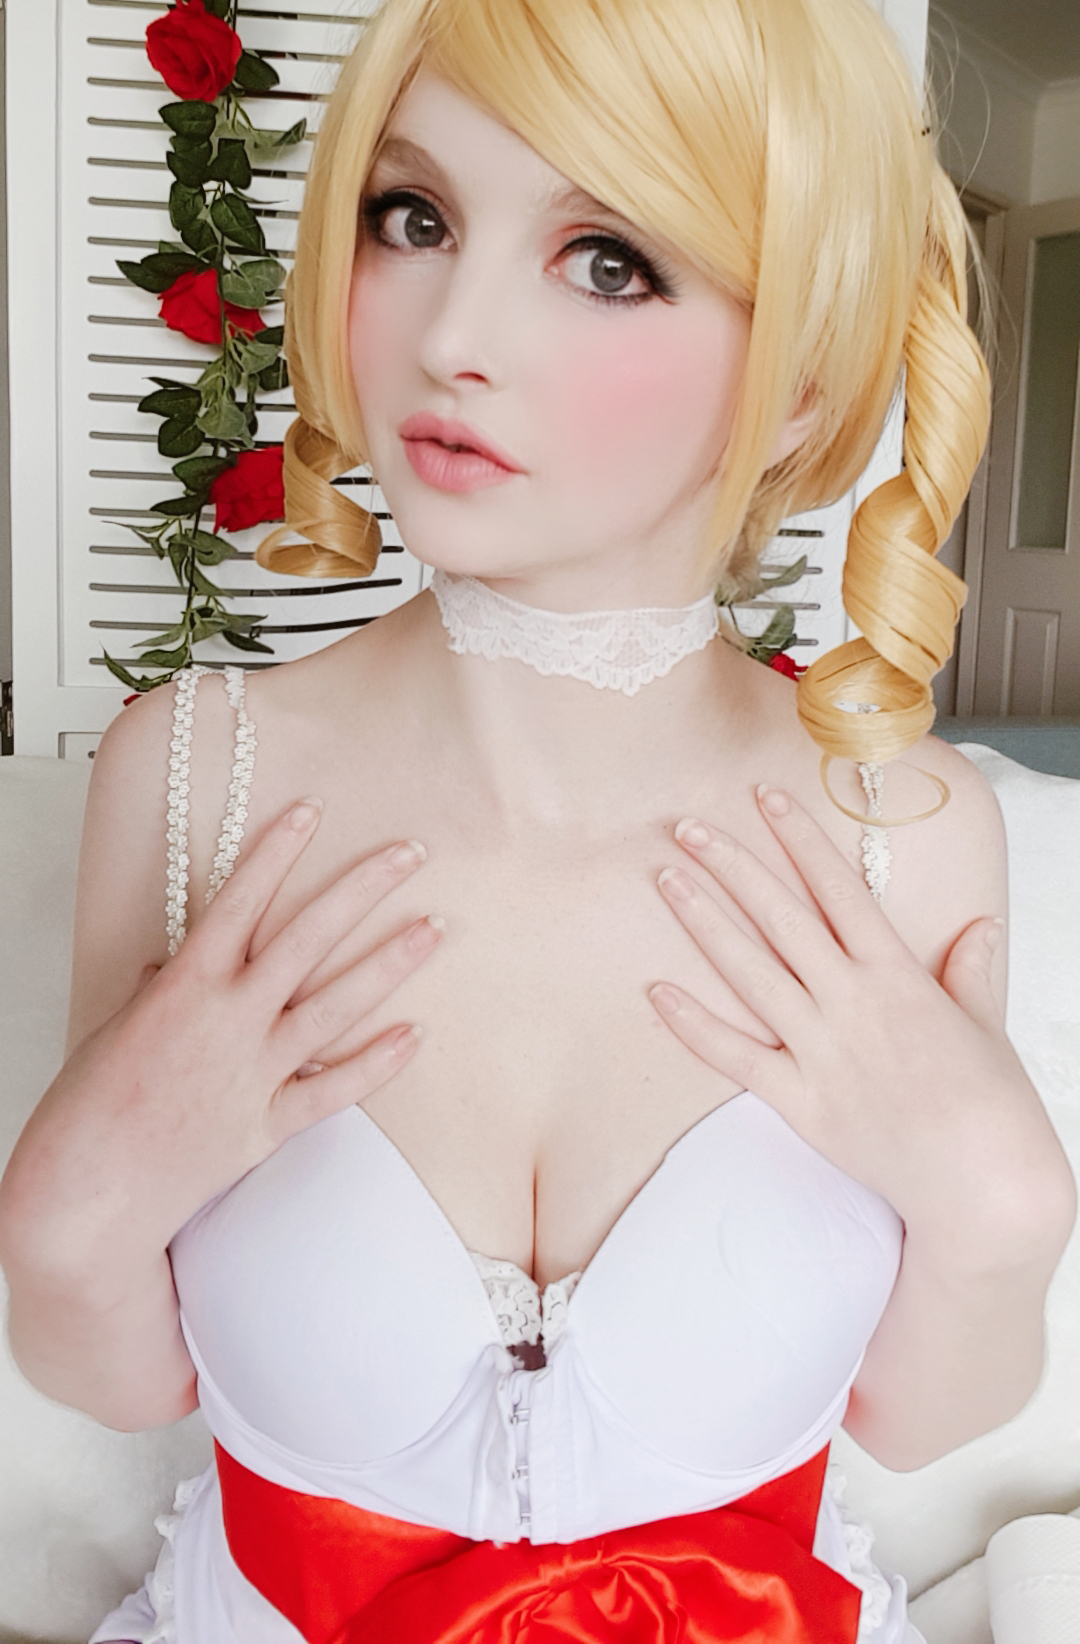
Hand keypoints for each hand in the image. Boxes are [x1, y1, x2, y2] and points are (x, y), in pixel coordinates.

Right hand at [11, 798, 441, 1259]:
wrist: (85, 1195)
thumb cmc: (87, 1111)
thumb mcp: (115, 1029)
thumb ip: (156, 992)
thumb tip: (172, 966)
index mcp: (183, 986)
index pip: (240, 901)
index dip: (277, 852)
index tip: (311, 811)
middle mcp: (228, 1021)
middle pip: (308, 938)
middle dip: (362, 889)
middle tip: (408, 853)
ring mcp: (253, 1073)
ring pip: (336, 1005)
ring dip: (390, 964)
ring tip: (434, 927)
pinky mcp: (267, 1124)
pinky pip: (335, 1089)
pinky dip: (376, 1063)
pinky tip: (414, 1034)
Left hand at [649, 786, 1044, 1249]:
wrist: (985, 1187)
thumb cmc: (994, 1109)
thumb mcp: (985, 1026)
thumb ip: (970, 973)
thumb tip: (980, 927)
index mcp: (898, 976)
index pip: (838, 888)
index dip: (799, 839)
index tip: (765, 798)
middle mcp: (852, 1003)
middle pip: (780, 917)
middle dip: (733, 865)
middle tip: (688, 826)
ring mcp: (821, 1051)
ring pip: (750, 971)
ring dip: (705, 922)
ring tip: (667, 879)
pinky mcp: (800, 1101)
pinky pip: (735, 1057)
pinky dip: (694, 1024)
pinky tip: (657, 990)